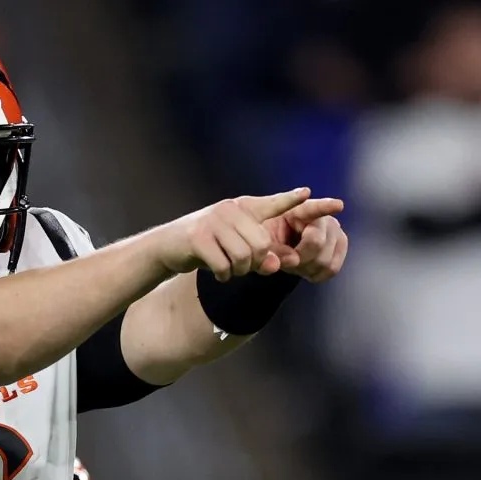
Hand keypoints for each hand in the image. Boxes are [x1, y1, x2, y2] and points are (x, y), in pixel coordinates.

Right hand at [156, 187, 343, 281]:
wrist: (168, 247)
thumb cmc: (207, 245)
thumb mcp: (237, 248)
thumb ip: (261, 254)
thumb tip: (276, 266)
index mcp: (243, 208)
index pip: (275, 204)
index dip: (296, 201)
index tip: (319, 196)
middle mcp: (230, 210)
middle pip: (261, 245)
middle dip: (255, 263)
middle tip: (241, 266)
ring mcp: (213, 222)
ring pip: (245, 257)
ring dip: (239, 271)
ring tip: (228, 268)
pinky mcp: (198, 238)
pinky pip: (225, 266)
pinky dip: (224, 275)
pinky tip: (217, 273)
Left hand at [263, 197, 348, 282]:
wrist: (282, 242)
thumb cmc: (272, 236)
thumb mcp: (265, 241)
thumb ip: (276, 250)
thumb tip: (295, 260)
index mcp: (300, 210)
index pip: (314, 208)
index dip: (326, 206)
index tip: (338, 205)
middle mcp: (324, 218)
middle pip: (317, 243)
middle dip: (300, 258)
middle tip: (287, 259)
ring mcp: (335, 232)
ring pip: (325, 260)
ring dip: (306, 268)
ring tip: (295, 263)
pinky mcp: (340, 247)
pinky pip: (332, 268)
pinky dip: (316, 274)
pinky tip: (305, 269)